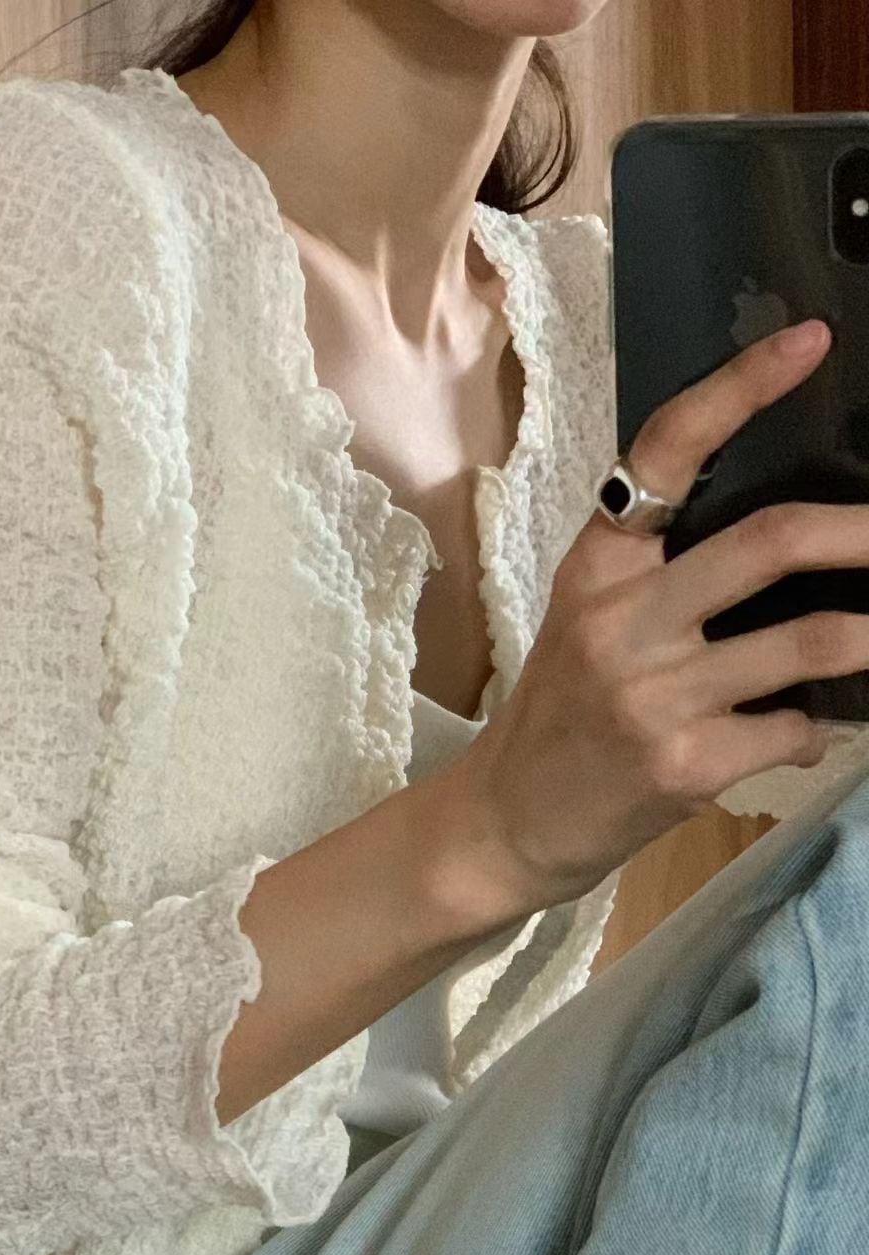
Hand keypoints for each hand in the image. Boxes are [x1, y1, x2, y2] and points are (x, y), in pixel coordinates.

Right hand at [445, 317, 868, 908]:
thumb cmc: (560, 716)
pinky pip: (792, 729)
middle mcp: (620, 620)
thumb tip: (792, 546)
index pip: (667, 452)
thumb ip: (665, 579)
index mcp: (597, 568)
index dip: (741, 389)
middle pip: (769, 541)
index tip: (808, 343)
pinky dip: (815, 732)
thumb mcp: (590, 625)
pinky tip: (802, 737)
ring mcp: (652, 694)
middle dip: (860, 532)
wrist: (507, 823)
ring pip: (807, 641)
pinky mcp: (682, 763)